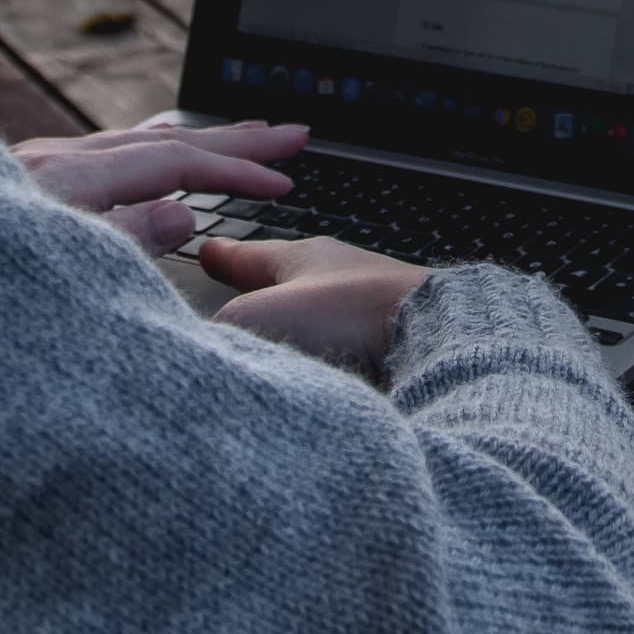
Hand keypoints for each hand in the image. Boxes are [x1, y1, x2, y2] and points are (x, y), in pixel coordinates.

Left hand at [12, 118, 306, 255]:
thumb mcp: (50, 271)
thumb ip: (121, 239)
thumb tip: (184, 214)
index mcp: (65, 179)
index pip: (172, 163)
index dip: (232, 171)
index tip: (280, 183)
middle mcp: (52, 160)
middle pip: (163, 139)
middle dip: (233, 138)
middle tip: (291, 134)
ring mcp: (36, 165)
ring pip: (136, 141)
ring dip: (198, 139)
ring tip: (244, 135)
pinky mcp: (24, 178)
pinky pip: (107, 150)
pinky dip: (153, 146)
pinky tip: (160, 144)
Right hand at [199, 235, 431, 374]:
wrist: (430, 343)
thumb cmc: (352, 314)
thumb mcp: (257, 317)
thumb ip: (219, 334)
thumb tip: (204, 354)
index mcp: (302, 258)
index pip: (249, 255)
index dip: (224, 257)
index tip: (209, 250)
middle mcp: (337, 279)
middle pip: (286, 287)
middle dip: (259, 296)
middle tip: (239, 297)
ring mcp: (366, 313)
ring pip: (317, 322)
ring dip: (294, 337)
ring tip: (274, 353)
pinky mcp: (388, 350)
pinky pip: (345, 355)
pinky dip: (326, 364)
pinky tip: (317, 382)